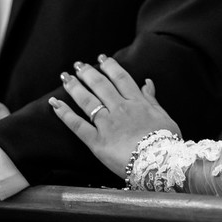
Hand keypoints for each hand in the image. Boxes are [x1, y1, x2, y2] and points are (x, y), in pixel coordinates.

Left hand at [50, 55, 180, 177]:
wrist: (160, 163)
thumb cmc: (166, 142)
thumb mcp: (164, 117)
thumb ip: (153, 100)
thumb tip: (147, 83)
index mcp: (137, 103)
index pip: (121, 78)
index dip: (110, 66)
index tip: (101, 58)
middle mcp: (120, 109)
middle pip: (101, 85)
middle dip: (88, 73)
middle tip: (78, 64)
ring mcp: (107, 124)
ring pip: (87, 100)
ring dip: (75, 87)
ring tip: (65, 77)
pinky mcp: (97, 142)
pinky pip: (77, 125)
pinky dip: (64, 114)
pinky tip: (55, 103)